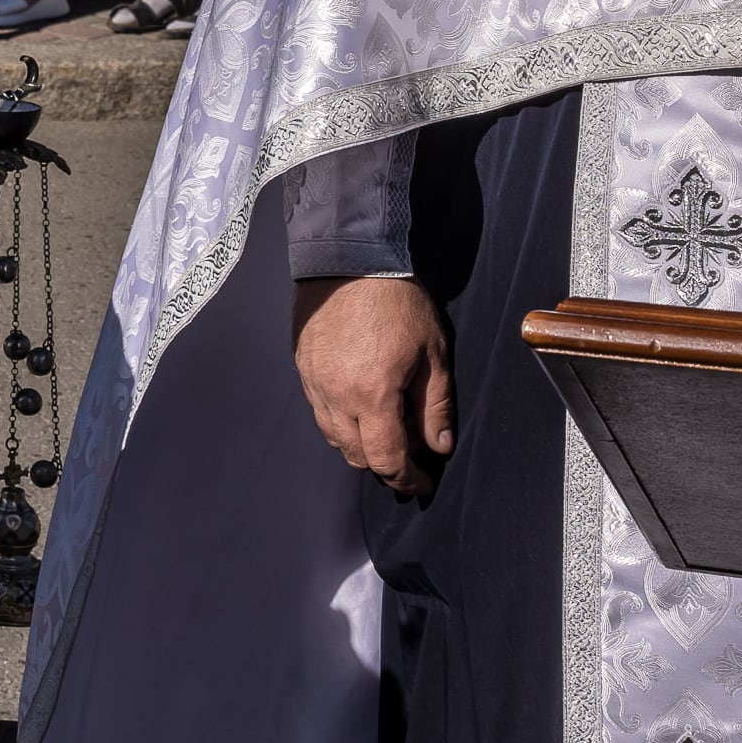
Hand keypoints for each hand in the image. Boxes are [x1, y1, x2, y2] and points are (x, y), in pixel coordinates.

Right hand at [293, 275, 454, 492]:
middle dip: (383, 465)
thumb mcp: (432, 352)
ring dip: (359, 445)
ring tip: (383, 431)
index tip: (421, 482)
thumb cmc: (397, 301)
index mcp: (372, 395)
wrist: (348, 259)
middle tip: (408, 456)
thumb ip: (436, 405)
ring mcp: (314, 383)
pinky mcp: (302, 368)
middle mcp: (336, 397)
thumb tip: (439, 445)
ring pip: (333, 437)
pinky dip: (339, 421)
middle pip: (356, 456)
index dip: (406, 478)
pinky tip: (357, 406)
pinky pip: (319, 411)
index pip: (386, 459)